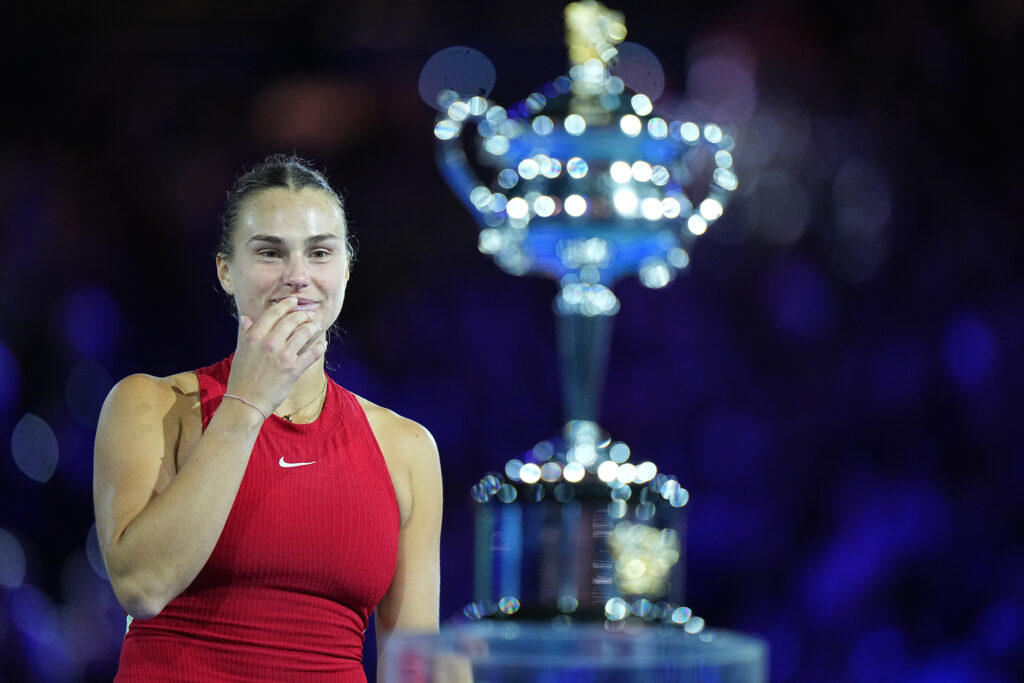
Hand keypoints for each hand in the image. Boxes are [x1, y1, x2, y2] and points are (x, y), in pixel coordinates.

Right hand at [224, 297, 326, 417]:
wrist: (245, 402)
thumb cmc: (241, 378)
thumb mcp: (240, 352)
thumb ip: (244, 333)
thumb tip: (246, 318)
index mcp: (254, 336)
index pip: (274, 313)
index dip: (286, 305)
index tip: (294, 302)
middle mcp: (269, 343)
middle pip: (292, 320)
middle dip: (303, 314)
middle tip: (309, 314)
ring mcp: (282, 356)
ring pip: (304, 333)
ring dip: (313, 328)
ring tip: (317, 326)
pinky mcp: (293, 370)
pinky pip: (312, 354)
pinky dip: (320, 347)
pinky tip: (323, 344)